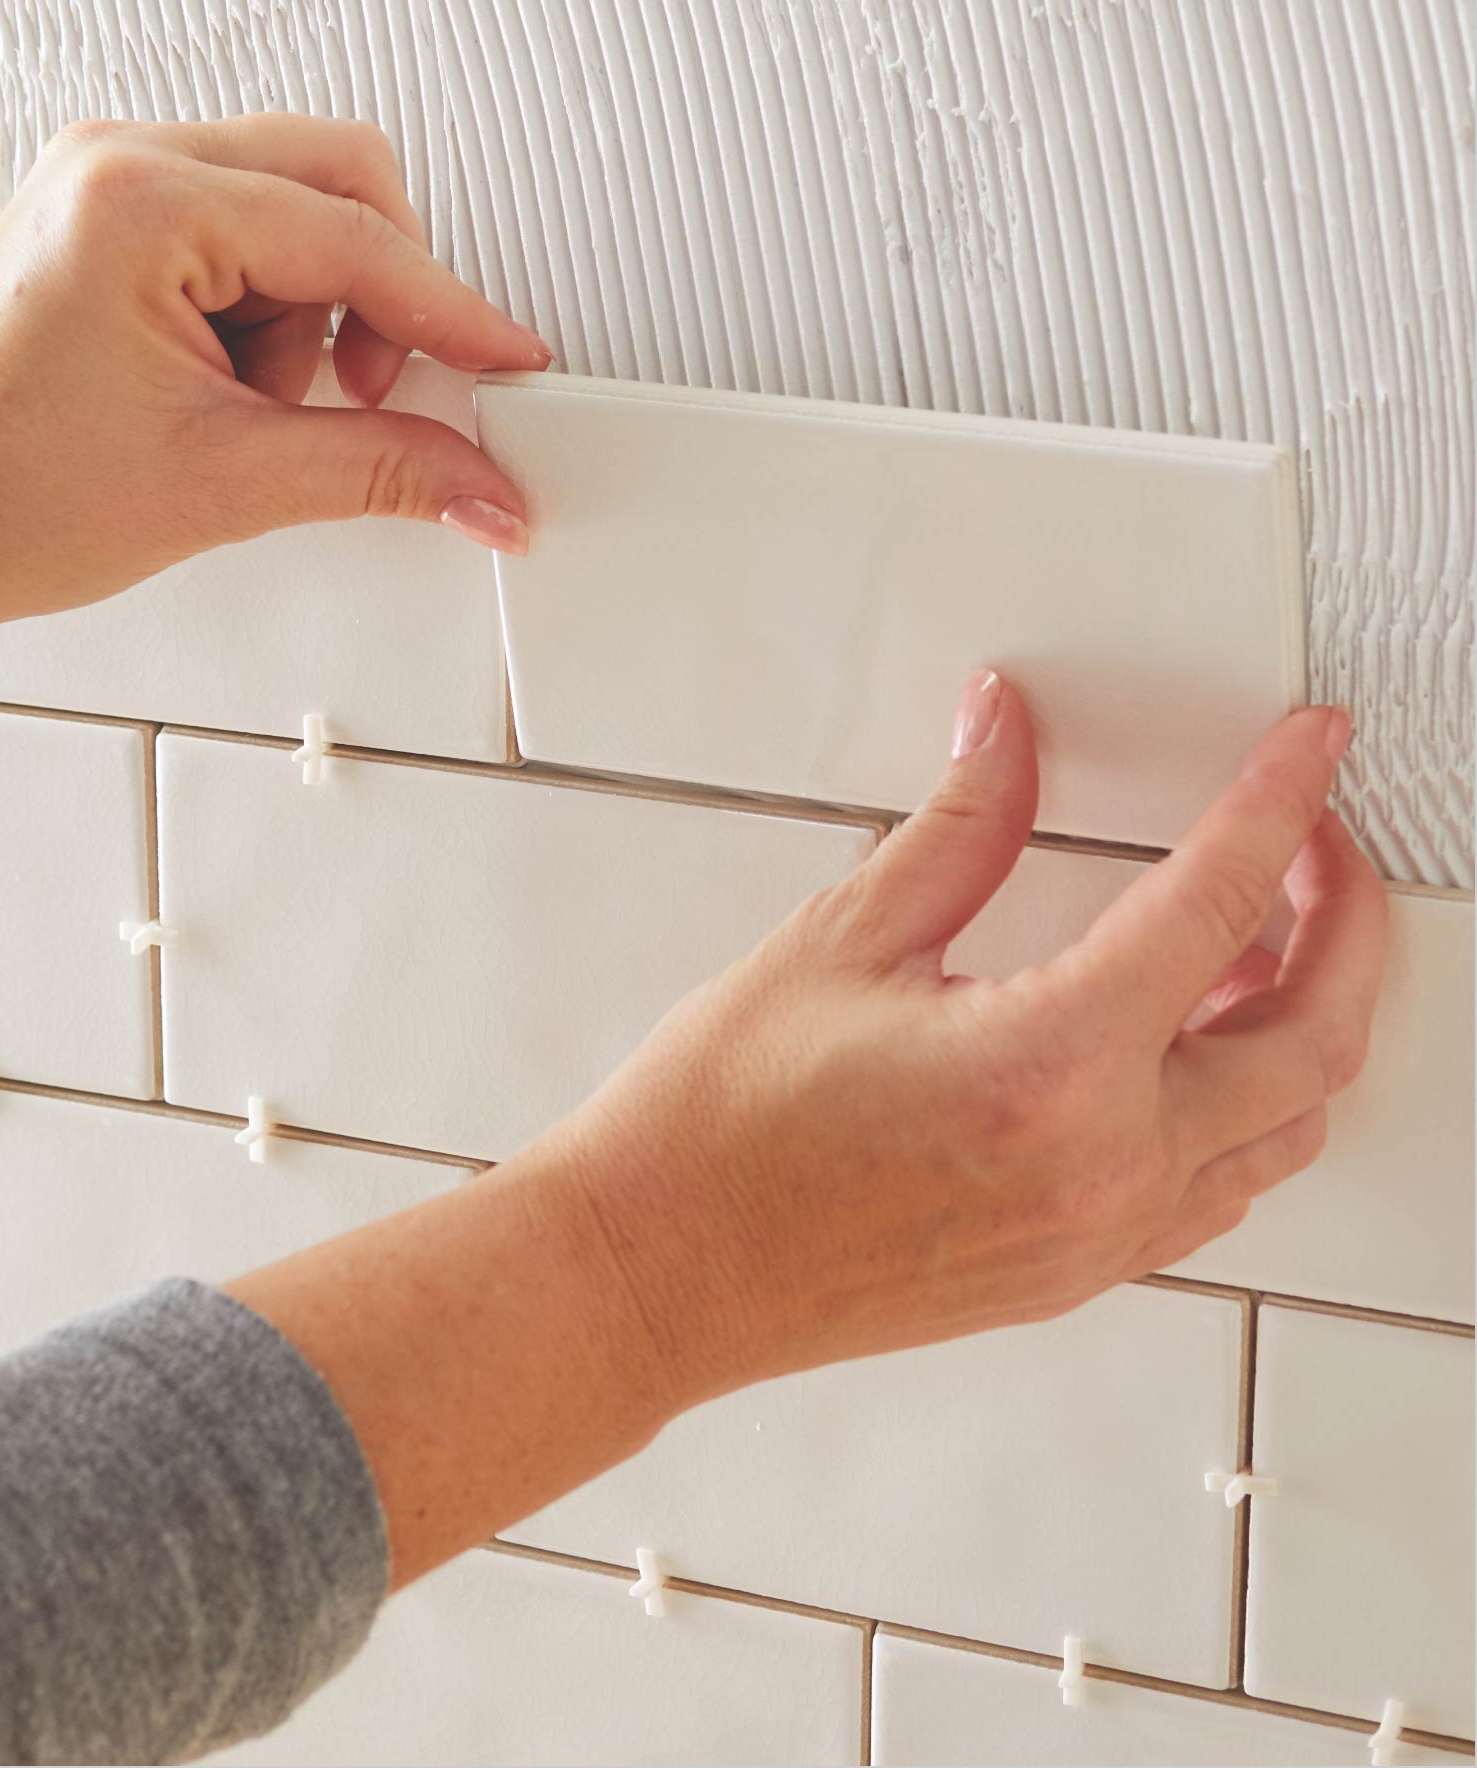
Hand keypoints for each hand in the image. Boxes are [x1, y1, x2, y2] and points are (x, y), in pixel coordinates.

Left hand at [0, 114, 547, 712]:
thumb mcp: (223, 485)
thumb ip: (379, 468)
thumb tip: (483, 482)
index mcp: (136, 201)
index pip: (350, 240)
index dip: (450, 313)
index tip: (512, 363)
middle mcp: (118, 161)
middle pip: (337, 182)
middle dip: (378, 298)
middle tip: (369, 399)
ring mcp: (108, 182)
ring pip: (296, 210)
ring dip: (312, 318)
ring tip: (249, 414)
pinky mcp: (108, 220)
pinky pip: (244, 237)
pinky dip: (268, 315)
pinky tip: (226, 391)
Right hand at [534, 675, 1386, 1400]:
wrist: (660, 1265)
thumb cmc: (719, 1130)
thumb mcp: (840, 942)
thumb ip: (960, 827)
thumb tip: (1005, 736)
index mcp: (1050, 1065)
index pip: (1218, 906)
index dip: (1279, 806)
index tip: (1307, 753)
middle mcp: (1102, 1163)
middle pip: (1313, 1039)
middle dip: (1345, 923)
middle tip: (1314, 844)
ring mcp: (1097, 1233)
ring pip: (1286, 1129)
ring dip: (1303, 1023)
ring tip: (1257, 943)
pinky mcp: (1072, 1270)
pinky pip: (1217, 1190)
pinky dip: (1244, 1107)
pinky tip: (1186, 1054)